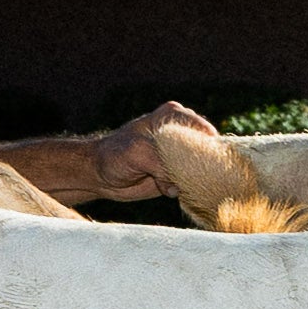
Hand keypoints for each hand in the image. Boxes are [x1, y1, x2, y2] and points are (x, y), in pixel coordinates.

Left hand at [84, 99, 218, 201]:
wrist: (100, 174)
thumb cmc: (115, 155)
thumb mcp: (137, 152)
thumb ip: (160, 162)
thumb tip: (177, 186)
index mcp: (174, 116)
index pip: (203, 132)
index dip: (206, 151)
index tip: (196, 169)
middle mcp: (182, 133)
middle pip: (208, 152)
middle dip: (201, 169)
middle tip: (183, 181)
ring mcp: (181, 154)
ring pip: (202, 170)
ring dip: (193, 182)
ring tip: (170, 186)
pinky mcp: (177, 174)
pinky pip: (193, 183)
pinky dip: (186, 191)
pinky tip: (168, 192)